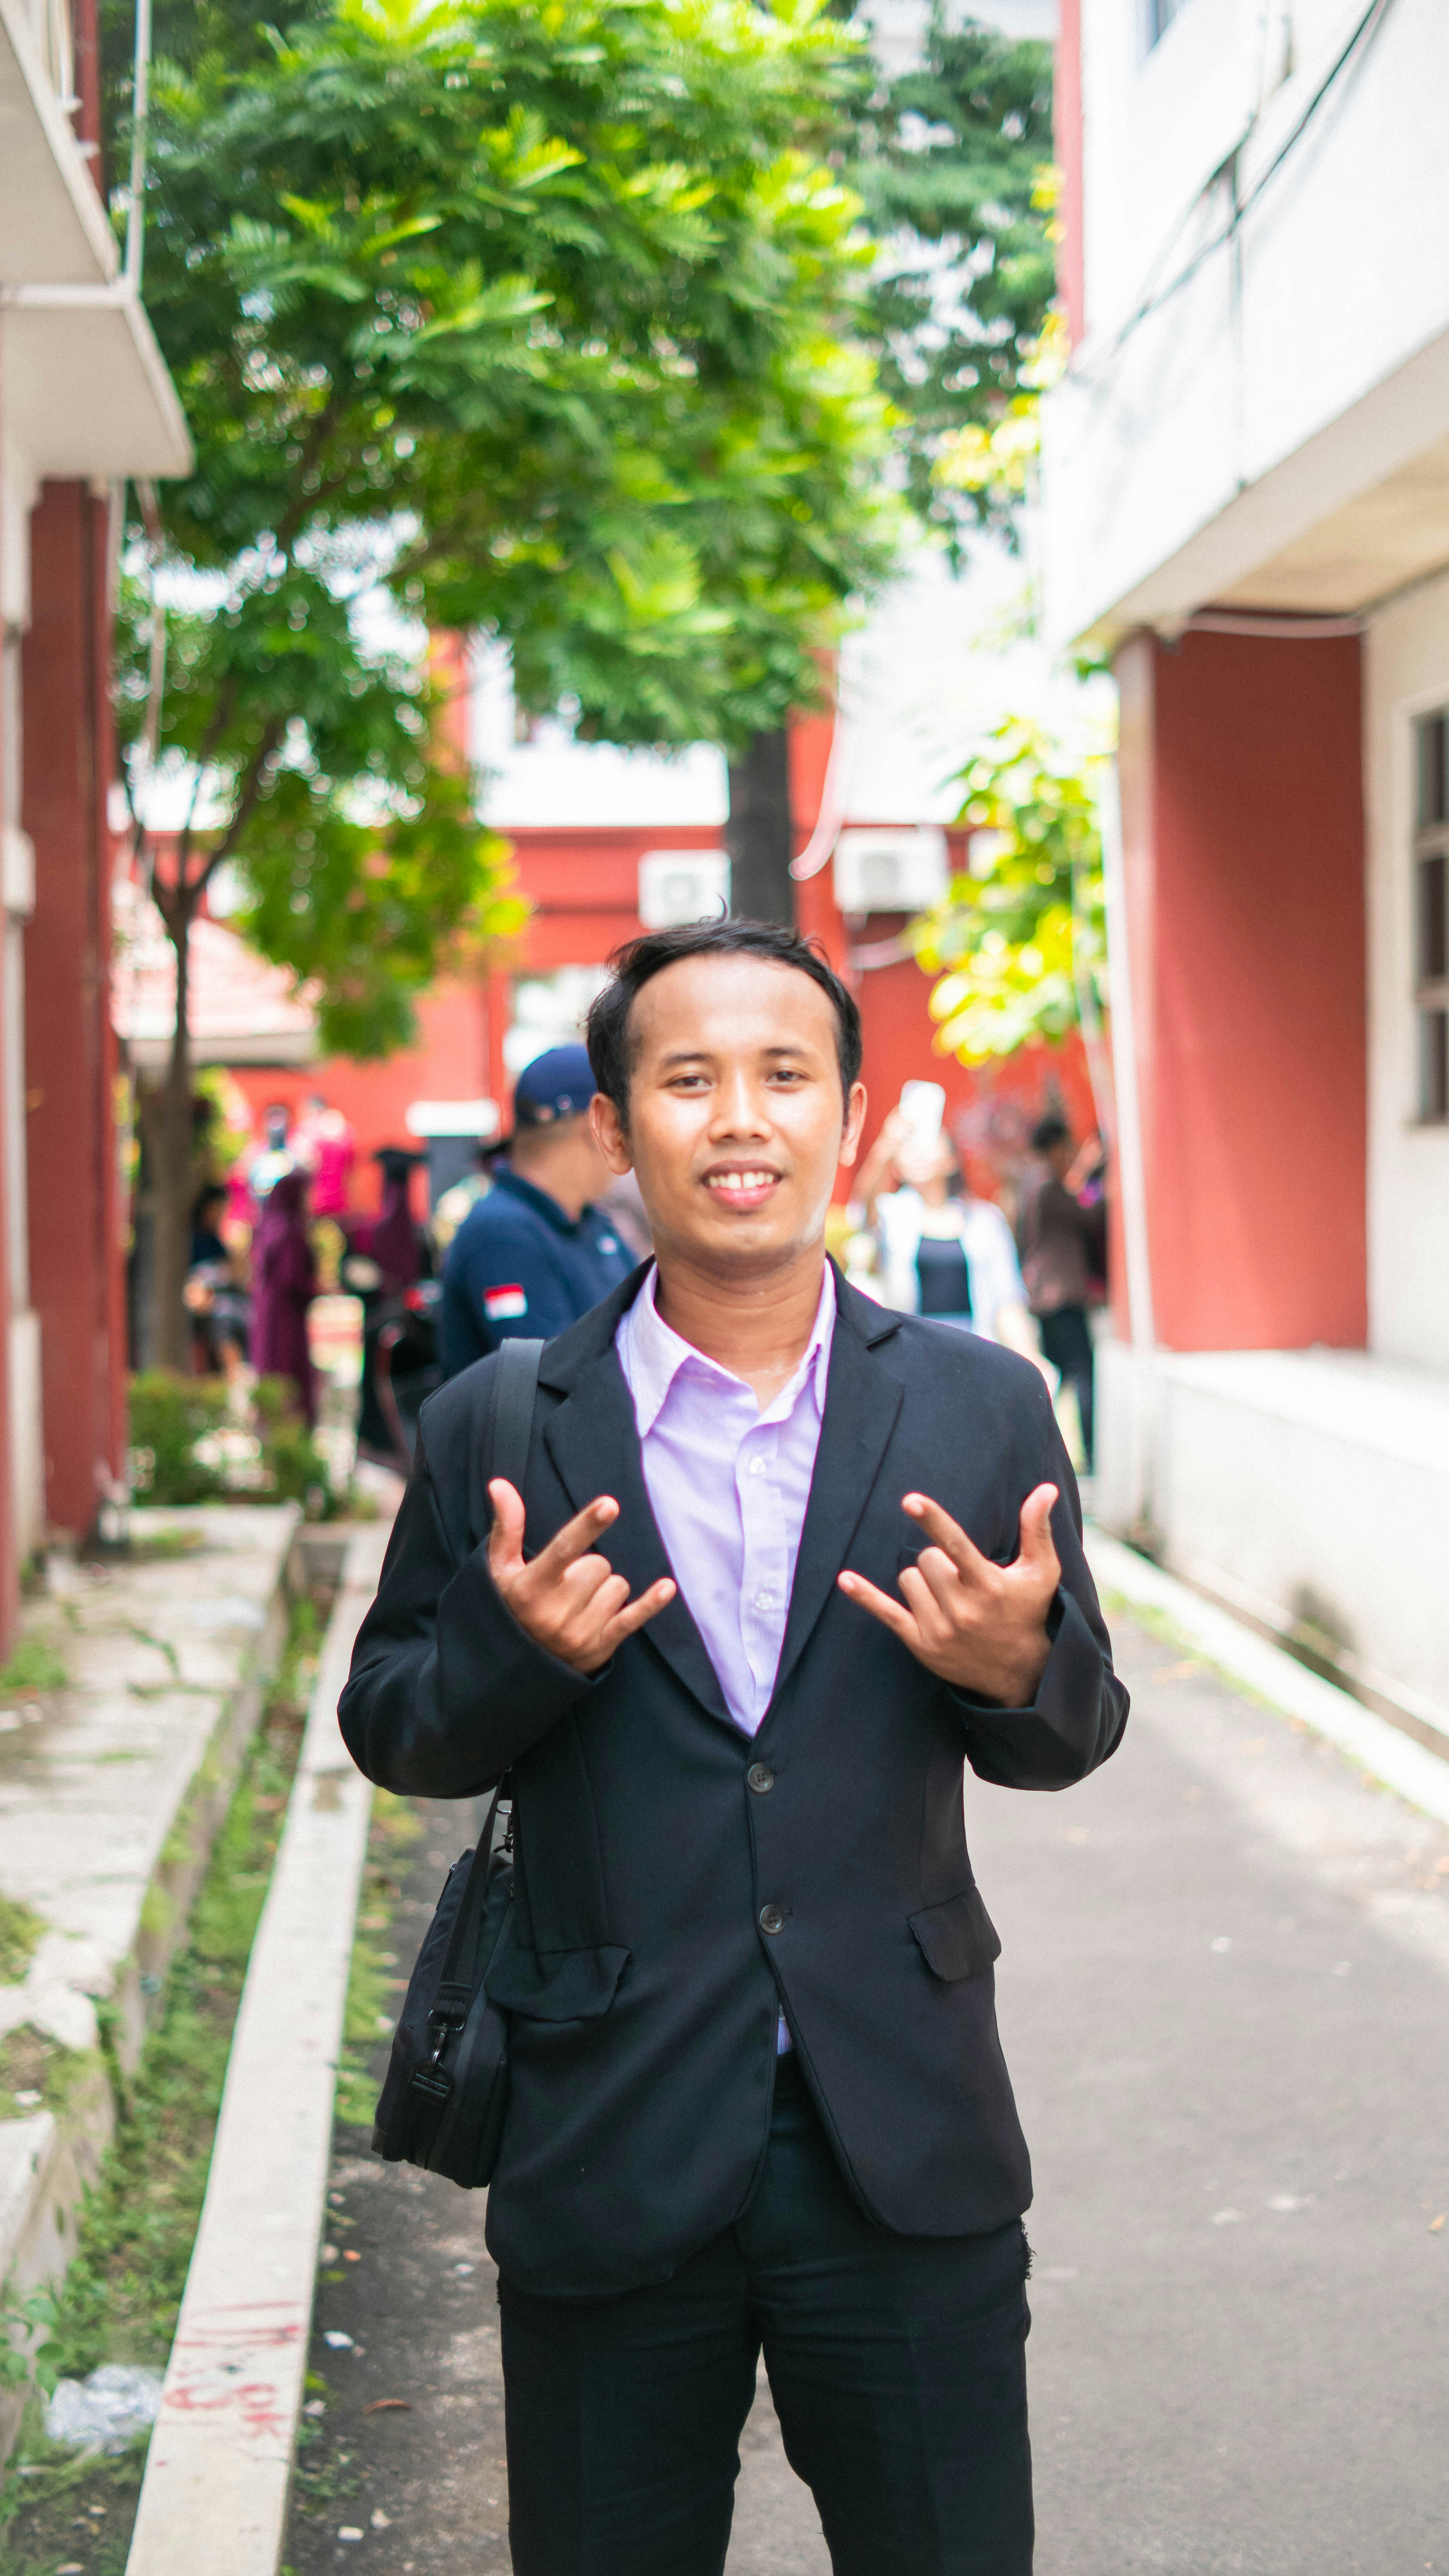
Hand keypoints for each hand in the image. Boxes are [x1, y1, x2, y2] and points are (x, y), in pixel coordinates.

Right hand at [487, 1481, 674, 1675]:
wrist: (511, 1670)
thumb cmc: (508, 1608)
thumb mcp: (499, 1570)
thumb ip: (507, 1526)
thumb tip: (500, 1484)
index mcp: (530, 1588)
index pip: (563, 1550)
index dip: (587, 1525)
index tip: (609, 1504)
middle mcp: (554, 1613)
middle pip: (599, 1564)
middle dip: (587, 1569)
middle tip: (564, 1587)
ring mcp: (578, 1633)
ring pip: (617, 1586)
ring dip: (603, 1590)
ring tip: (576, 1606)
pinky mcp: (599, 1648)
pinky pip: (633, 1619)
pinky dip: (650, 1603)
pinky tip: (667, 1587)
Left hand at [838, 1485, 1060, 1705]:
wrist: (1020, 1673)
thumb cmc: (1027, 1611)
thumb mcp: (1041, 1572)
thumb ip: (1037, 1530)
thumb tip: (1045, 1489)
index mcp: (989, 1585)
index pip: (956, 1546)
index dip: (933, 1521)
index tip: (910, 1500)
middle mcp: (962, 1609)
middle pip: (927, 1559)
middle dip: (940, 1562)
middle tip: (962, 1579)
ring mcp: (939, 1629)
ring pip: (908, 1579)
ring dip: (923, 1581)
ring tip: (950, 1599)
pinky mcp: (921, 1644)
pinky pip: (886, 1613)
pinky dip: (865, 1596)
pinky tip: (845, 1579)